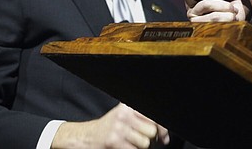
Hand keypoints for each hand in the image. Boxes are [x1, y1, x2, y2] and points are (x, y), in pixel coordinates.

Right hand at [52, 103, 169, 147]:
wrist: (87, 137)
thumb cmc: (110, 128)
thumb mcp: (126, 117)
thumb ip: (144, 121)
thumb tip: (164, 136)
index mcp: (129, 107)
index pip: (154, 118)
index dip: (162, 129)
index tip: (164, 137)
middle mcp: (124, 115)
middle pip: (151, 132)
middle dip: (147, 138)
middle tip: (137, 139)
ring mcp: (118, 128)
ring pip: (144, 143)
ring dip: (138, 146)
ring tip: (127, 142)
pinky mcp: (113, 141)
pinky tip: (122, 147)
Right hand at [176, 0, 248, 21]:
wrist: (241, 22)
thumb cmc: (235, 4)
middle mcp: (190, 1)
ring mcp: (193, 14)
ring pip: (204, 4)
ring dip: (222, 5)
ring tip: (233, 8)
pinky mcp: (199, 25)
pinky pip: (211, 17)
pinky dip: (224, 16)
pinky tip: (232, 16)